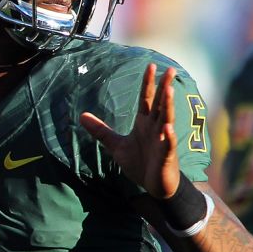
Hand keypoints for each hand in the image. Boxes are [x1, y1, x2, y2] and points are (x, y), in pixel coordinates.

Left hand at [79, 63, 180, 199]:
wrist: (154, 185)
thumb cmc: (139, 163)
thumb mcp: (116, 145)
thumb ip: (102, 131)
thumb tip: (82, 116)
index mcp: (144, 123)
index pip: (147, 99)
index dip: (148, 83)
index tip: (151, 66)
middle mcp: (156, 128)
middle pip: (160, 104)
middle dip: (164, 88)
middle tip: (170, 71)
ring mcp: (163, 141)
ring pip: (166, 120)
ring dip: (168, 106)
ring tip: (169, 91)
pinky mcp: (167, 156)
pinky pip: (168, 145)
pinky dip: (169, 137)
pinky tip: (168, 129)